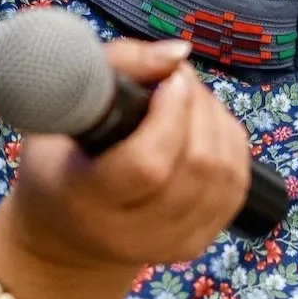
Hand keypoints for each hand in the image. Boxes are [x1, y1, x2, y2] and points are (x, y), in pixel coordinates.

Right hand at [0, 38, 252, 298]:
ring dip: (217, 120)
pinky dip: (229, 144)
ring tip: (188, 100)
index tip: (169, 80)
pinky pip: (235, 184)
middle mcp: (130, 233)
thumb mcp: (66, 105)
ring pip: (224, 173)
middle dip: (199, 106)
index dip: (172, 115)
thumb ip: (120, 66)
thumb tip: (181, 54)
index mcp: (85, 200)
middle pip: (197, 165)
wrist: (69, 230)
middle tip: (177, 80)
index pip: (148, 164)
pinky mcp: (197, 243)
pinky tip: (205, 127)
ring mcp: (168, 244)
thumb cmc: (62, 157)